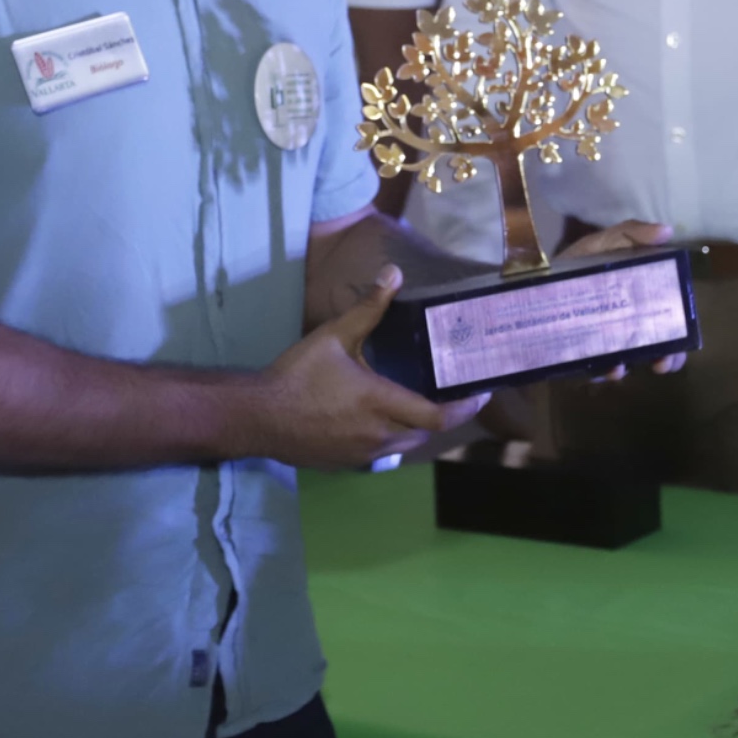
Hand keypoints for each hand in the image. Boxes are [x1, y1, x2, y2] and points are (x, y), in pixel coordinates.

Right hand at [252, 265, 482, 469]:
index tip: (481, 392)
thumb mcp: (333, 335)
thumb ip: (368, 307)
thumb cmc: (297, 375)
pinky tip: (380, 418)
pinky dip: (390, 437)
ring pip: (404, 445)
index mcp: (381, 404)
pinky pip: (380, 453)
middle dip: (441, 416)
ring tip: (418, 402)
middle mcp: (379, 435)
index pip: (440, 417)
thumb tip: (393, 273)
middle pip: (426, 433)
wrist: (257, 417)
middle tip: (448, 392)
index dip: (465, 407)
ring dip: (415, 428)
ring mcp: (362, 454)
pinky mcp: (346, 464)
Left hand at [553, 219, 689, 378]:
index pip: (663, 312)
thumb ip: (627, 234)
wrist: (520, 287)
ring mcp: (599, 341)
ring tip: (628, 367)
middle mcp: (620, 321)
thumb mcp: (596, 246)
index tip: (684, 334)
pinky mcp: (577, 356)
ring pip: (627, 359)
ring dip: (635, 365)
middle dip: (664, 355)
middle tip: (664, 363)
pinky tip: (609, 367)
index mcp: (631, 295)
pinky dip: (604, 371)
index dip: (678, 325)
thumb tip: (668, 231)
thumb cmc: (567, 266)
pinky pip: (595, 369)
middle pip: (653, 342)